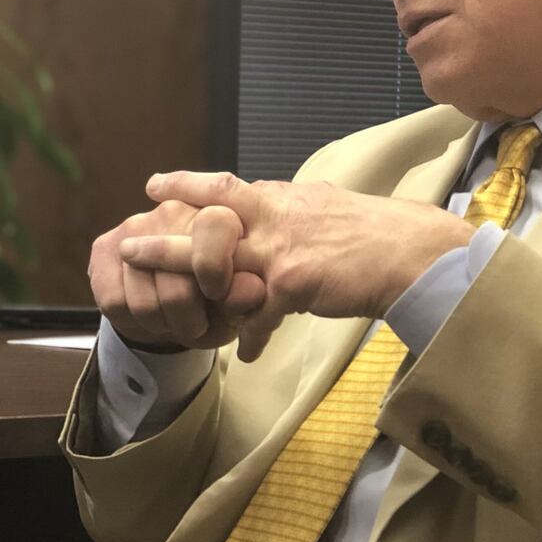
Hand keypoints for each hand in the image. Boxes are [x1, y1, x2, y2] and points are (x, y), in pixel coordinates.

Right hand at [89, 200, 266, 351]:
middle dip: (188, 318)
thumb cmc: (213, 302)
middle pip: (178, 281)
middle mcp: (173, 211)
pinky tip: (145, 314)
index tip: (216, 293)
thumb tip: (251, 288)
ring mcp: (134, 226)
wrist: (167, 306)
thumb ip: (246, 293)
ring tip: (172, 320)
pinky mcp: (104, 246)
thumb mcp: (238, 303)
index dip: (215, 268)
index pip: (215, 225)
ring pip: (145, 300)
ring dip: (161, 323)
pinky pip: (115, 301)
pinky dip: (132, 321)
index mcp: (217, 215)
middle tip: (195, 324)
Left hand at [120, 171, 472, 361]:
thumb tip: (290, 196)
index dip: (187, 185)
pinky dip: (253, 337)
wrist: (414, 253)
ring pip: (215, 265)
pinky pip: (258, 315)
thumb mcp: (331, 205)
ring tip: (162, 300)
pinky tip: (247, 355)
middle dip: (165, 235)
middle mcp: (274, 218)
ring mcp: (279, 249)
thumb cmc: (382, 232)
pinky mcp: (291, 282)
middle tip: (128, 242)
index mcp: (282, 199)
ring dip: (183, 281)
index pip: (225, 187)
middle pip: (205, 223)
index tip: (155, 185)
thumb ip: (300, 206)